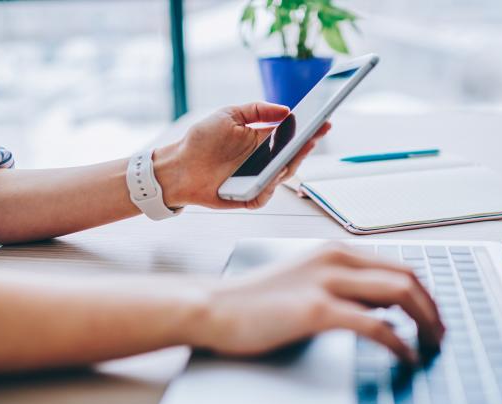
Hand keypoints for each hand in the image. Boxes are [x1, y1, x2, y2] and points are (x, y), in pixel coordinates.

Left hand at [153, 102, 330, 209]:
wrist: (179, 165)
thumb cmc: (202, 140)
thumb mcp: (229, 115)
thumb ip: (257, 110)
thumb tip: (286, 110)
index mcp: (262, 140)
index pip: (292, 135)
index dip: (309, 129)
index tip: (323, 121)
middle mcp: (263, 161)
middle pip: (293, 156)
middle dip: (306, 146)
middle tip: (314, 136)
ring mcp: (257, 179)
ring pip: (282, 176)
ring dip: (291, 164)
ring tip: (298, 150)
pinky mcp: (248, 196)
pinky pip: (264, 195)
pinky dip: (270, 187)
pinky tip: (273, 176)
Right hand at [188, 244, 444, 363]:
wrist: (214, 307)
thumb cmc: (255, 300)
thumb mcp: (307, 280)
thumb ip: (343, 286)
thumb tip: (382, 305)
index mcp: (335, 251)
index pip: (398, 266)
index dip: (424, 292)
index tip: (433, 316)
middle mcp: (336, 259)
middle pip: (407, 276)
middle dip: (433, 306)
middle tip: (441, 333)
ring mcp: (327, 282)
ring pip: (400, 293)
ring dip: (426, 321)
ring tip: (432, 344)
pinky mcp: (317, 309)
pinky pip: (375, 324)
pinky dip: (399, 342)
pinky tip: (405, 355)